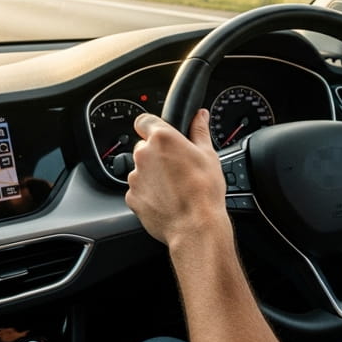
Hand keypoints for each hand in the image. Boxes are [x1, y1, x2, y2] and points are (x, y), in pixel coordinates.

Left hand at [125, 109, 229, 246]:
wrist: (195, 226)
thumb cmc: (204, 191)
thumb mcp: (208, 155)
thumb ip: (200, 131)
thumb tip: (200, 115)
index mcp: (162, 139)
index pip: (144, 120)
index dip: (153, 126)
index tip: (162, 135)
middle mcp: (143, 155)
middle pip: (144, 146)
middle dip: (157, 153)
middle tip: (177, 165)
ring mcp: (135, 177)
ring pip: (141, 169)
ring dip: (153, 174)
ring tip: (174, 186)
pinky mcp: (132, 197)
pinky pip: (138, 189)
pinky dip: (149, 192)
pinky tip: (167, 199)